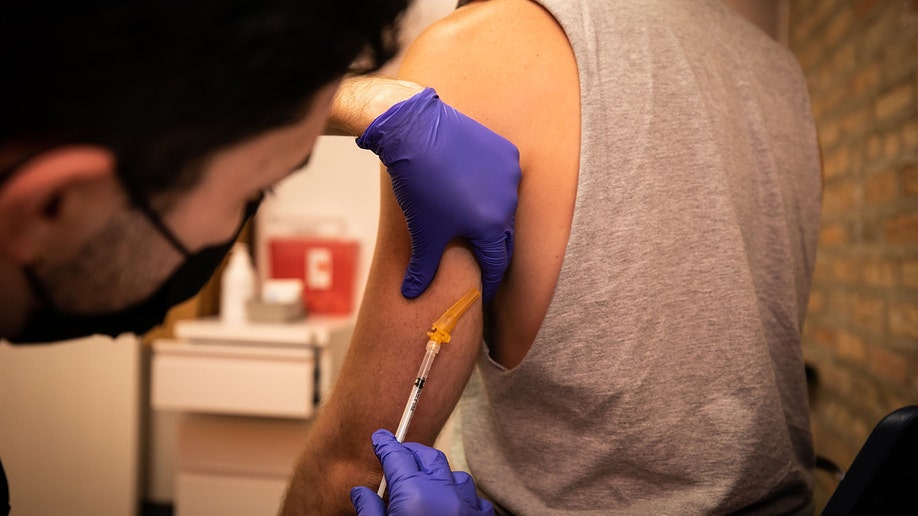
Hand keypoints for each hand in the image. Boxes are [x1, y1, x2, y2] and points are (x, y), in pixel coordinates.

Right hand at [350, 429, 493, 515]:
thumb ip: (371, 510)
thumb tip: (361, 492)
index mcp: (414, 495)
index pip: (397, 457)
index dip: (386, 444)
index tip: (381, 439)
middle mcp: (444, 495)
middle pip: (429, 457)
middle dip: (413, 454)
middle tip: (398, 458)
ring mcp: (467, 506)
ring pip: (455, 476)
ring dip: (439, 477)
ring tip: (425, 487)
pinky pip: (475, 499)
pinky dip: (461, 498)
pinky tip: (451, 505)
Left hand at [356, 88, 520, 301]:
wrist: (416, 133)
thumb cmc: (420, 186)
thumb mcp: (422, 232)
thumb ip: (423, 268)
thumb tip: (410, 294)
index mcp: (492, 226)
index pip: (497, 262)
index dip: (490, 279)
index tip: (485, 289)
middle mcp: (509, 201)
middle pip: (504, 235)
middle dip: (493, 250)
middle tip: (481, 260)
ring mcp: (510, 173)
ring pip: (505, 205)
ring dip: (492, 216)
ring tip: (474, 220)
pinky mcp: (505, 151)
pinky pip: (503, 177)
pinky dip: (492, 186)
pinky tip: (474, 187)